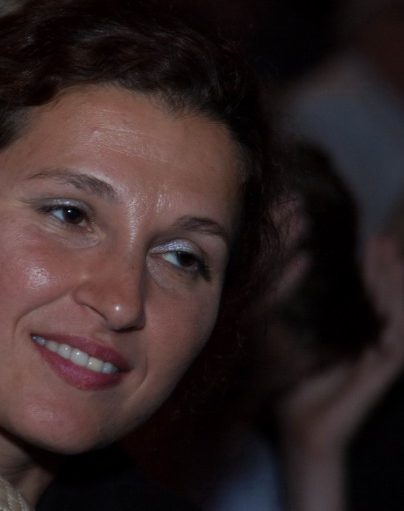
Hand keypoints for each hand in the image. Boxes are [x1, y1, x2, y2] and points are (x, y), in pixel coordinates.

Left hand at [277, 237, 403, 456]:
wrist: (296, 430)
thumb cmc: (287, 385)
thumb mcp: (278, 335)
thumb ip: (280, 303)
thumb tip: (275, 269)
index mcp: (349, 330)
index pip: (361, 290)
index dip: (364, 266)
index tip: (355, 236)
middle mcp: (369, 340)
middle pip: (382, 295)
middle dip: (380, 266)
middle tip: (377, 239)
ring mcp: (379, 355)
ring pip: (396, 312)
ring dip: (393, 283)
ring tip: (387, 254)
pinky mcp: (382, 371)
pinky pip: (399, 339)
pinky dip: (398, 313)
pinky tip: (395, 294)